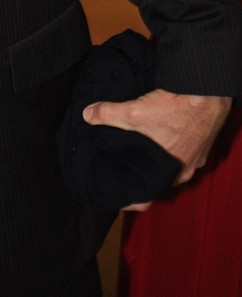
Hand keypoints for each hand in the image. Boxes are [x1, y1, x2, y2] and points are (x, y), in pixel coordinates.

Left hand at [83, 88, 231, 209]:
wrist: (208, 96)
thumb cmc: (177, 109)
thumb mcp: (135, 111)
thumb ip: (108, 114)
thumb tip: (87, 115)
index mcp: (167, 174)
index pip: (145, 200)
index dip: (127, 200)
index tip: (114, 196)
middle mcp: (182, 172)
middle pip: (156, 184)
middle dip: (138, 178)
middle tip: (119, 171)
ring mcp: (193, 160)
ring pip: (168, 169)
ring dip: (153, 164)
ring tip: (135, 154)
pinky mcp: (200, 146)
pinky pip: (180, 155)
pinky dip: (168, 150)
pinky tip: (158, 138)